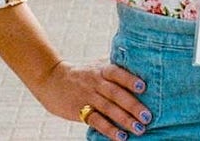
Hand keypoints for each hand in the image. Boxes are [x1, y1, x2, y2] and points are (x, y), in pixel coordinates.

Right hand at [33, 60, 151, 138]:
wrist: (51, 80)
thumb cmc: (82, 73)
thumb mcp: (96, 65)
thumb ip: (114, 67)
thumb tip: (141, 65)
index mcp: (101, 70)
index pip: (117, 73)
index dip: (129, 79)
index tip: (143, 87)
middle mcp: (95, 82)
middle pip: (115, 93)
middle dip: (132, 105)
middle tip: (147, 116)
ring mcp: (87, 97)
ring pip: (108, 109)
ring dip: (124, 120)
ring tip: (139, 128)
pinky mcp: (79, 111)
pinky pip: (96, 121)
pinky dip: (109, 129)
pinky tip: (120, 136)